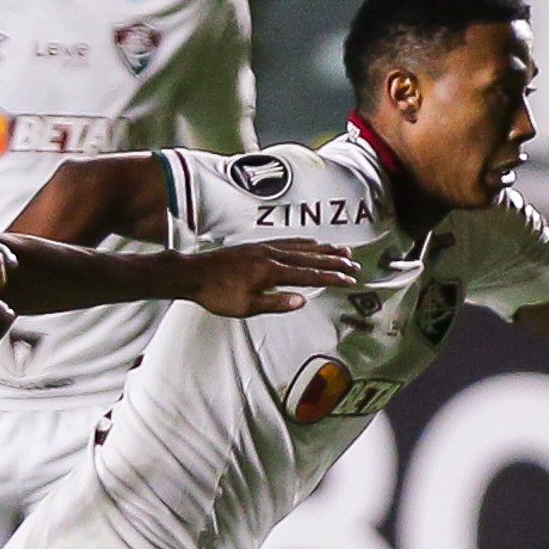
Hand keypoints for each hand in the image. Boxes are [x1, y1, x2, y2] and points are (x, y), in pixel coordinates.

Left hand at [180, 238, 360, 316]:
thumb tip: (302, 301)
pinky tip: (311, 242)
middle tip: (354, 265)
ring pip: (301, 247)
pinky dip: (303, 242)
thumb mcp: (246, 306)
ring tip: (342, 250)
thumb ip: (276, 302)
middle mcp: (271, 256)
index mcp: (271, 272)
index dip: (331, 278)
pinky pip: (287, 241)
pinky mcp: (256, 245)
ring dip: (323, 249)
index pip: (309, 276)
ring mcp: (264, 248)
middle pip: (310, 258)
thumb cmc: (217, 294)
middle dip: (334, 262)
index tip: (349, 280)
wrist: (193, 274)